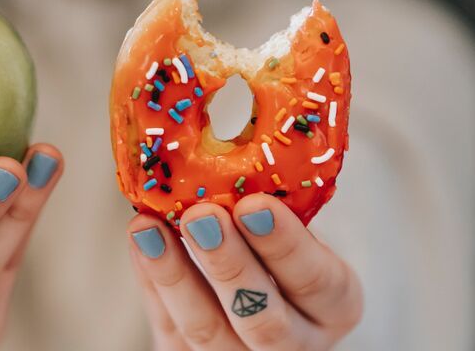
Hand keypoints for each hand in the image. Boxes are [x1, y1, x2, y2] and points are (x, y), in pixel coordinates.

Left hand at [128, 194, 362, 349]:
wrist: (255, 291)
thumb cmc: (278, 246)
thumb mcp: (296, 226)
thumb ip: (277, 203)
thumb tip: (239, 143)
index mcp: (335, 304)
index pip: (320, 283)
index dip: (287, 247)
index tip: (254, 204)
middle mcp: (297, 342)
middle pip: (264, 319)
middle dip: (229, 265)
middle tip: (201, 215)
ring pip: (209, 332)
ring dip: (175, 276)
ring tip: (148, 227)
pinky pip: (170, 331)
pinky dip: (152, 283)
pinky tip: (140, 241)